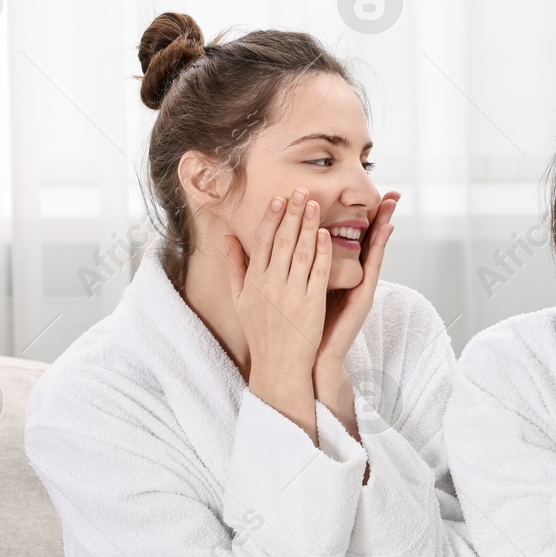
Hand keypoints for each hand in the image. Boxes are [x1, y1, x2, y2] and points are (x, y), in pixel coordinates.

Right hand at [222, 188, 332, 431]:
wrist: (278, 366)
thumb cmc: (260, 332)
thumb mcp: (240, 299)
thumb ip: (235, 266)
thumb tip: (228, 238)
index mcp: (254, 281)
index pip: (263, 242)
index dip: (272, 218)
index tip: (280, 199)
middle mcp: (271, 285)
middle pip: (283, 241)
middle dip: (293, 213)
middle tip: (302, 190)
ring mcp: (292, 294)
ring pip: (302, 252)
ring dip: (309, 225)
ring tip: (316, 204)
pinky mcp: (312, 304)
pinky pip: (318, 272)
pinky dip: (322, 252)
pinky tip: (327, 235)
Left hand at [316, 192, 399, 379]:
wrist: (313, 360)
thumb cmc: (305, 327)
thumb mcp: (301, 289)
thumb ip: (300, 267)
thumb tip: (289, 242)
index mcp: (337, 273)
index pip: (352, 239)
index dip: (361, 217)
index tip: (369, 193)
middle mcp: (354, 279)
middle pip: (369, 240)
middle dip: (380, 215)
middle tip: (393, 192)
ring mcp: (361, 288)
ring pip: (374, 249)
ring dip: (384, 224)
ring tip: (392, 203)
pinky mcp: (363, 298)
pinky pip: (373, 268)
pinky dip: (379, 248)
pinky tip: (384, 230)